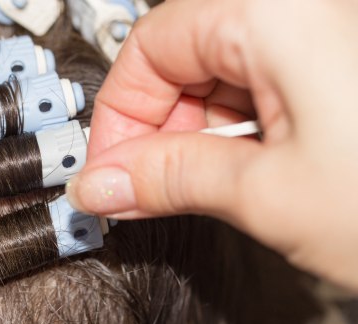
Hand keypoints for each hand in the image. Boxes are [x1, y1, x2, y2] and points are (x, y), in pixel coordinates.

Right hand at [67, 0, 357, 289]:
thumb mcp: (268, 195)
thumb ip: (170, 179)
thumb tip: (99, 184)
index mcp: (281, 10)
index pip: (152, 44)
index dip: (118, 116)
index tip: (108, 171)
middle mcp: (307, 5)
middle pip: (188, 55)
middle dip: (161, 130)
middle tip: (147, 190)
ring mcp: (331, 30)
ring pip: (227, 73)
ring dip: (204, 135)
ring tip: (212, 188)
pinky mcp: (344, 64)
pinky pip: (270, 81)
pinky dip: (246, 129)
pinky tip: (253, 171)